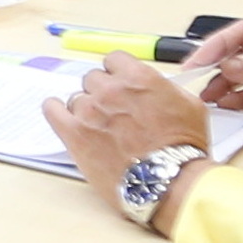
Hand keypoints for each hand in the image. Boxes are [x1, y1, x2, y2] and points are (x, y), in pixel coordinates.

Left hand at [48, 59, 205, 221]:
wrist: (169, 182)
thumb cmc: (182, 150)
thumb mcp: (190, 106)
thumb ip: (166, 88)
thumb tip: (157, 87)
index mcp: (137, 77)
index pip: (113, 60)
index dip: (117, 73)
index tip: (119, 84)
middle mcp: (110, 89)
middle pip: (93, 79)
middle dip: (103, 93)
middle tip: (114, 112)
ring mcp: (89, 111)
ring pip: (77, 97)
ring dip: (87, 109)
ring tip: (101, 128)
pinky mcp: (74, 133)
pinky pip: (52, 110)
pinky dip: (57, 111)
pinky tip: (65, 117)